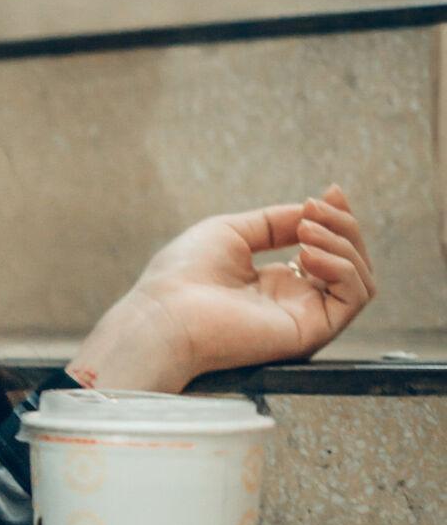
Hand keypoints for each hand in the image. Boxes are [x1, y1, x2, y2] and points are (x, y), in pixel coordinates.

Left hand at [82, 184, 374, 388]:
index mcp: (274, 283)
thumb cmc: (182, 277)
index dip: (335, 218)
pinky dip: (342, 267)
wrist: (165, 316)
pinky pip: (353, 297)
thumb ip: (276, 222)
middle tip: (315, 209)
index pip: (327, 250)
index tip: (331, 192)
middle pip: (349, 260)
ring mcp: (304, 318)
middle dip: (342, 225)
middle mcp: (294, 302)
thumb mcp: (232, 232)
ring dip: (343, 243)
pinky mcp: (311, 332)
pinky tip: (307, 254)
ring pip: (359, 277)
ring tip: (306, 232)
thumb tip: (314, 210)